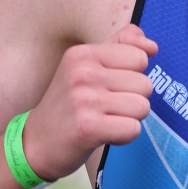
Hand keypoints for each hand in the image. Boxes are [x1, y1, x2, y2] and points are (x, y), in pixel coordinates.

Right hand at [20, 27, 157, 181]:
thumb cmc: (68, 105)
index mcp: (84, 54)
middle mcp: (83, 72)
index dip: (132, 76)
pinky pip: (133, 129)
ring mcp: (85, 99)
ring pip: (142, 107)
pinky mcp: (88, 127)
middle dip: (133, 100)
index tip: (110, 88)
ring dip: (130, 119)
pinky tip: (106, 134)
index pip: (139, 57)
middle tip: (107, 109)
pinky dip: (125, 136)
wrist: (36, 143)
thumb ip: (120, 47)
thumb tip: (151, 45)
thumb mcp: (86, 67)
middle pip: (145, 84)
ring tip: (106, 121)